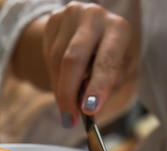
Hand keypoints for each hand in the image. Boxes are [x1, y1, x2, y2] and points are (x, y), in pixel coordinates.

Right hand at [42, 2, 135, 124]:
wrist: (93, 28)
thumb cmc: (110, 54)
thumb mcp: (118, 69)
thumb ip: (105, 86)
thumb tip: (83, 107)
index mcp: (119, 29)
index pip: (106, 61)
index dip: (98, 87)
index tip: (89, 110)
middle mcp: (95, 16)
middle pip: (73, 60)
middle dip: (69, 94)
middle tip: (69, 119)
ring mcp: (71, 14)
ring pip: (56, 61)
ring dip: (60, 88)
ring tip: (68, 103)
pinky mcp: (53, 18)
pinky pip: (47, 55)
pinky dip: (54, 76)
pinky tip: (63, 81)